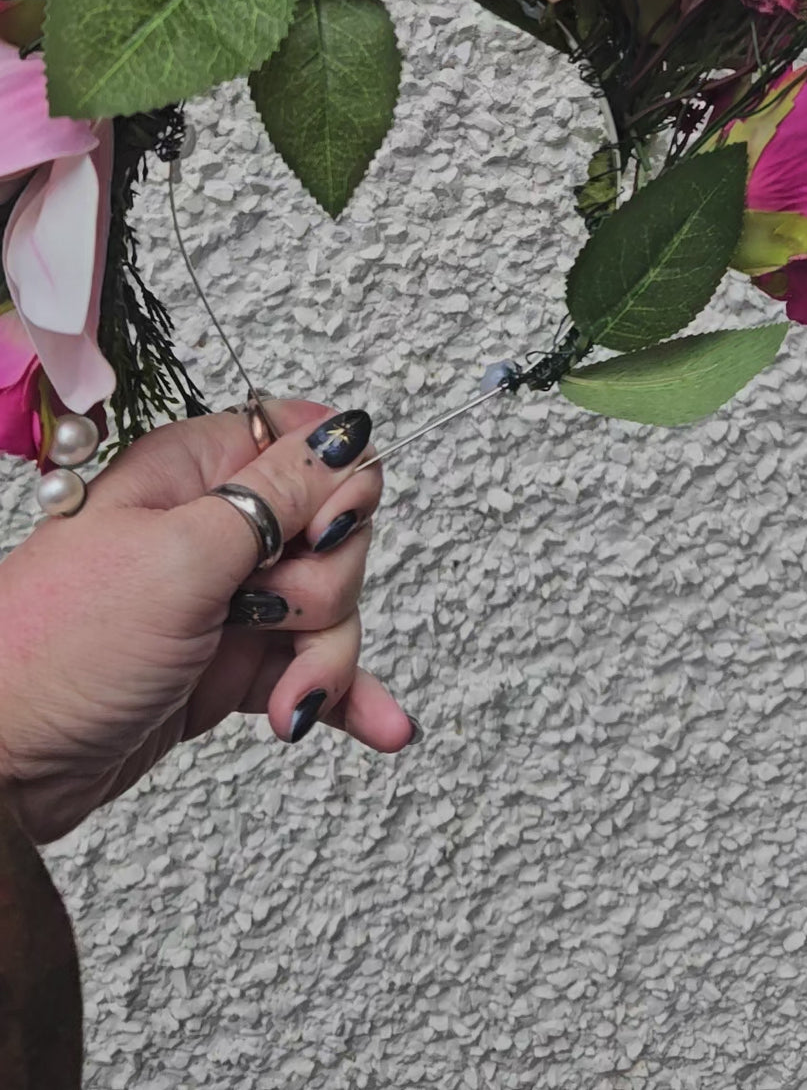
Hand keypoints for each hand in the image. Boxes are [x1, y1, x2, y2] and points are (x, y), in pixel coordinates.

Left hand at [0, 399, 415, 842]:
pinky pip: (312, 669)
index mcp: (192, 471)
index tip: (319, 531)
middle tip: (271, 616)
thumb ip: (277, 494)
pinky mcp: (228, 666)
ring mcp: (224, 600)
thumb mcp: (180, 557)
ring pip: (329, 607)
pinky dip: (344, 696)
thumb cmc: (58, 652)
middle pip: (331, 533)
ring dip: (328, 661)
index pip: (304, 441)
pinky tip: (379, 724)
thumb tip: (346, 429)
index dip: (334, 483)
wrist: (0, 766)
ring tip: (289, 705)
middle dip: (328, 589)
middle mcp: (213, 528)